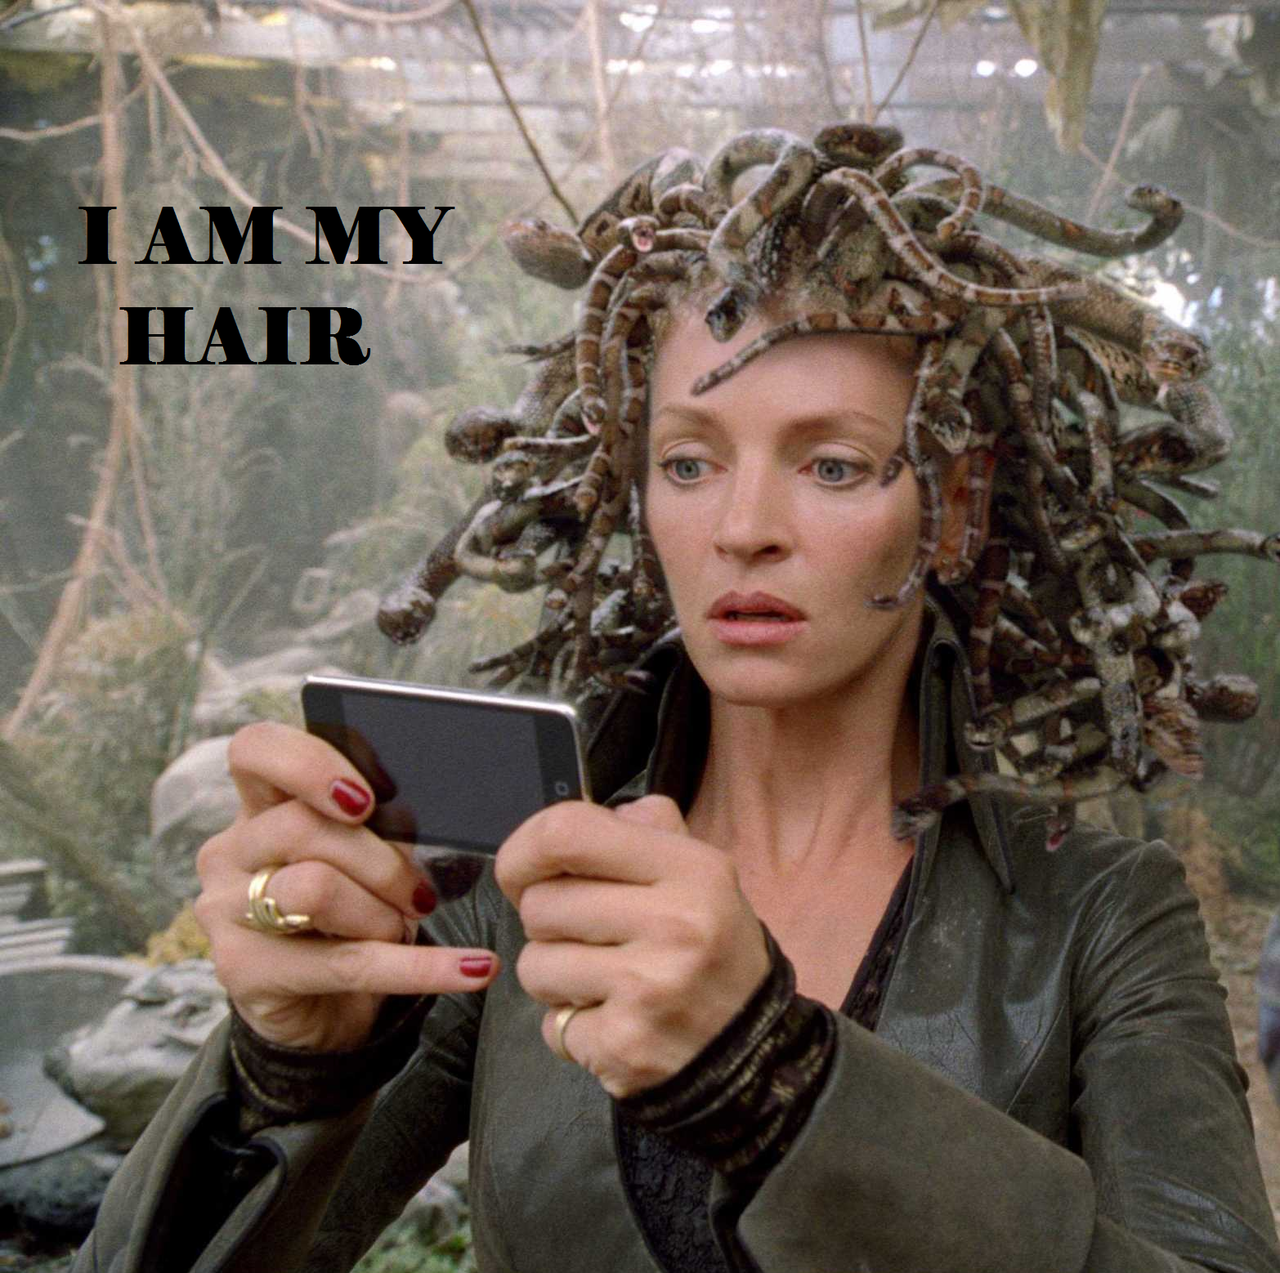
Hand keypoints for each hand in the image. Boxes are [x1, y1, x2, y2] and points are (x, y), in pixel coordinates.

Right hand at [193, 720, 499, 1051]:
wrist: (323, 1006)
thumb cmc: (347, 912)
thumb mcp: (364, 856)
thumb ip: (377, 824)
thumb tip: (418, 809)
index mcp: (258, 806)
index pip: (256, 750)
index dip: (308, 763)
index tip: (365, 798)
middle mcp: (230, 851)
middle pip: (301, 826)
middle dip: (380, 861)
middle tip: (418, 893)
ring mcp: (225, 912)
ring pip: (314, 889)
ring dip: (383, 913)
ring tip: (403, 928)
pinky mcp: (244, 972)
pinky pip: (346, 963)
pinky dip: (423, 967)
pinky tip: (474, 968)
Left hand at [495, 795, 769, 1097]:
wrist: (754, 1054)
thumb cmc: (714, 952)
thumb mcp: (704, 876)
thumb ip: (650, 832)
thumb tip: (596, 816)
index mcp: (691, 870)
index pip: (567, 833)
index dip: (524, 848)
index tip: (522, 870)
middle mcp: (673, 923)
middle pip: (540, 903)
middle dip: (548, 923)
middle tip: (590, 938)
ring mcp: (647, 989)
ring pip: (534, 965)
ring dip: (554, 977)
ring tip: (602, 982)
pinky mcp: (623, 1045)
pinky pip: (550, 1023)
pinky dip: (571, 1026)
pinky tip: (615, 1021)